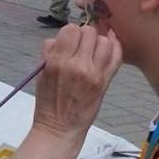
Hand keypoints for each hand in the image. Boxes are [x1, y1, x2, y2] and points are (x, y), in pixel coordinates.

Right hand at [31, 24, 122, 143]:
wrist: (60, 128)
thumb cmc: (47, 101)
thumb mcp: (41, 73)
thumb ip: (49, 51)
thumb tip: (60, 36)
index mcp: (57, 61)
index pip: (70, 29)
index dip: (71, 32)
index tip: (70, 40)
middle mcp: (77, 65)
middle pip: (89, 32)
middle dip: (85, 35)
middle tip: (82, 45)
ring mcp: (94, 73)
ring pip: (105, 41)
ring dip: (99, 41)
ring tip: (94, 49)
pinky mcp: (105, 82)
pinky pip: (117, 56)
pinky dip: (115, 47)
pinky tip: (111, 44)